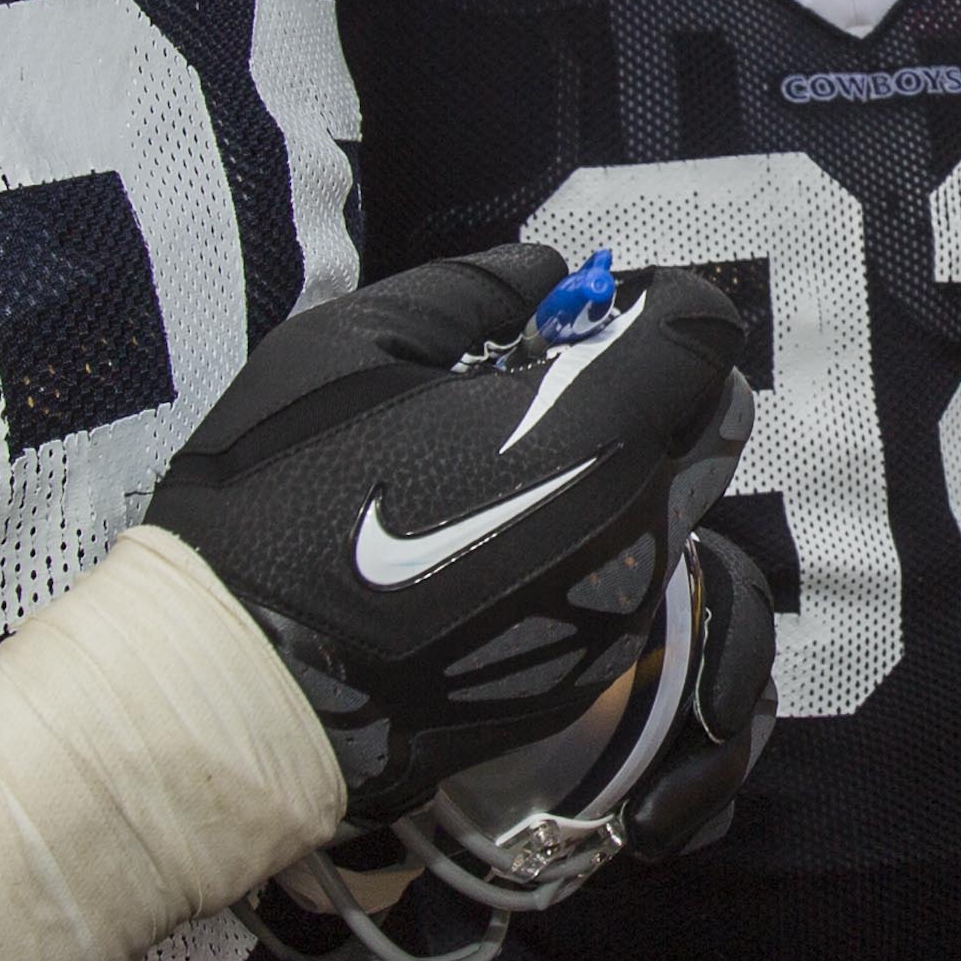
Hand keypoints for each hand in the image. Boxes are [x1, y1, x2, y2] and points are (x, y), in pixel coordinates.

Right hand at [142, 247, 757, 826]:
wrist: (246, 684)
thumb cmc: (286, 500)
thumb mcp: (353, 346)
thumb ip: (470, 292)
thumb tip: (545, 276)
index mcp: (594, 434)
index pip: (700, 334)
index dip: (657, 304)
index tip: (594, 309)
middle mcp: (636, 527)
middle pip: (715, 421)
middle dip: (664, 379)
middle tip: (568, 374)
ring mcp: (617, 611)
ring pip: (676, 504)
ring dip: (631, 460)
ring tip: (516, 457)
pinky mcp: (586, 673)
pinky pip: (628, 575)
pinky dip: (596, 535)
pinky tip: (498, 537)